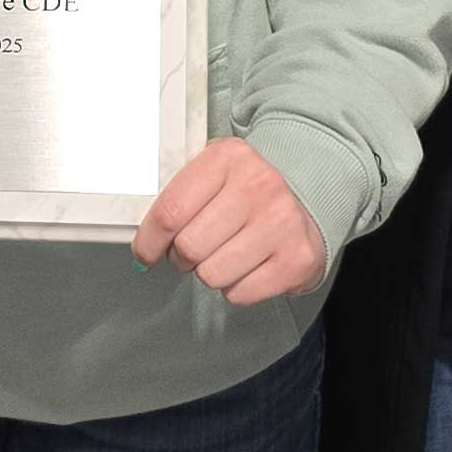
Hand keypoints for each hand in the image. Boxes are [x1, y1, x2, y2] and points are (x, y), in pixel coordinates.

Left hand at [132, 139, 324, 305]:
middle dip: (183, 256)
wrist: (308, 199)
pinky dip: (238, 287)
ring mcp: (282, 223)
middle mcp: (260, 186)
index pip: (170, 211)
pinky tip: (251, 265)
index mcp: (229, 158)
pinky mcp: (297, 260)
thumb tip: (143, 248)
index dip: (150, 241)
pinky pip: (240, 293)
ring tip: (228, 253)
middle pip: (189, 247)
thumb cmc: (248, 192)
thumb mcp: (213, 174)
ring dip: (212, 272)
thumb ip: (177, 201)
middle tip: (197, 248)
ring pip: (212, 274)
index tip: (146, 253)